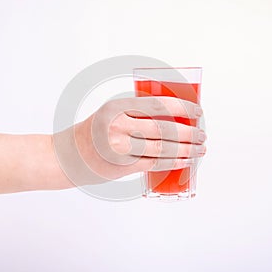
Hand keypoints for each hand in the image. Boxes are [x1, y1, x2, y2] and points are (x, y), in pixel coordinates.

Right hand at [54, 96, 205, 185]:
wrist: (69, 156)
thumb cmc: (93, 132)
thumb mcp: (111, 113)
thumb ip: (136, 112)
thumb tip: (172, 115)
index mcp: (117, 107)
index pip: (158, 105)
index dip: (182, 107)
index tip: (198, 111)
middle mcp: (118, 126)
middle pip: (164, 129)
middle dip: (189, 132)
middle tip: (202, 134)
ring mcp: (120, 148)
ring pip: (162, 148)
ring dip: (186, 150)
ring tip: (200, 149)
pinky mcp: (122, 167)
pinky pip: (154, 164)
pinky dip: (173, 163)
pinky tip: (185, 161)